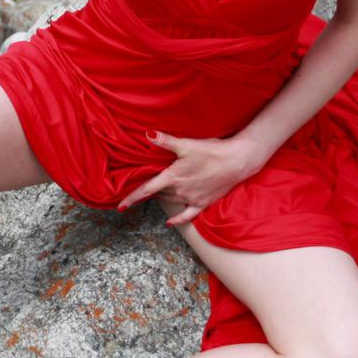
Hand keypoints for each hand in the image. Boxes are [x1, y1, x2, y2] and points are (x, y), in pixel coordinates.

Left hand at [117, 131, 267, 226]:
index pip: (147, 189)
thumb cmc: (211, 151)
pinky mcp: (203, 203)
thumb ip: (165, 141)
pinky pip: (187, 216)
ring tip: (155, 195)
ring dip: (161, 198)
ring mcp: (192, 199)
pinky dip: (177, 220)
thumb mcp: (186, 144)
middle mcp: (180, 191)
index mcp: (172, 177)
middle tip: (141, 190)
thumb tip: (147, 134)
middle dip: (149, 193)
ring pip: (170, 201)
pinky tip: (170, 223)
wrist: (236, 162)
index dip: (132, 198)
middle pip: (158, 194)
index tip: (120, 206)